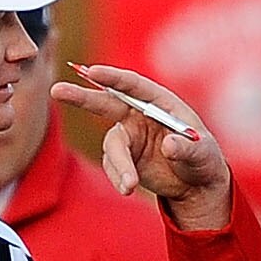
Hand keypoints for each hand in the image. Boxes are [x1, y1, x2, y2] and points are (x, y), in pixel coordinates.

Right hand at [50, 65, 231, 229]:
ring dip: (118, 164)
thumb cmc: (204, 159)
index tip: (91, 72)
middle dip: (82, 97)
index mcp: (160, 103)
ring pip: (112, 146)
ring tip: (129, 186)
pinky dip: (118, 176)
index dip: (112, 78)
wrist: (196, 185)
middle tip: (56, 90)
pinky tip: (128, 188)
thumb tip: (169, 146)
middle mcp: (139, 115)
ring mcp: (129, 137)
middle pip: (105, 102)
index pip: (133, 85)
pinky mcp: (123, 158)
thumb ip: (188, 148)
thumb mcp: (204, 154)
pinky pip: (113, 166)